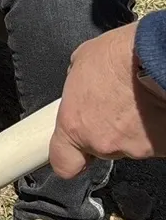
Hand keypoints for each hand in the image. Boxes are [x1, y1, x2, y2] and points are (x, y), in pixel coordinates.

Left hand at [49, 22, 165, 177]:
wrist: (157, 56)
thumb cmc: (120, 55)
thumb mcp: (80, 63)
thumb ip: (77, 88)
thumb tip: (81, 90)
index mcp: (75, 126)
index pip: (64, 164)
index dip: (71, 157)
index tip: (75, 150)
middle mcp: (103, 143)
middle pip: (103, 147)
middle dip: (109, 129)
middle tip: (118, 104)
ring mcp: (136, 148)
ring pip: (132, 142)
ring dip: (135, 126)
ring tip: (140, 99)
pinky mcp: (163, 147)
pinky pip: (156, 139)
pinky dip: (156, 126)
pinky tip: (155, 105)